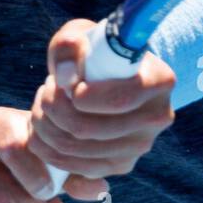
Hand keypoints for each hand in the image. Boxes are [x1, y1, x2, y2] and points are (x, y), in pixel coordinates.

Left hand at [27, 19, 176, 193]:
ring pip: (76, 149)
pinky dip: (50, 148)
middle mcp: (156, 118)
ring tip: (42, 103)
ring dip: (45, 126)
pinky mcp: (121, 166)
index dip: (82, 96)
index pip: (120, 99)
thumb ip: (68, 46)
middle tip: (45, 90)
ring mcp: (140, 146)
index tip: (65, 85)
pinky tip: (45, 124)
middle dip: (52, 109)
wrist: (112, 75)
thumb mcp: (81, 36)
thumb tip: (66, 79)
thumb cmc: (95, 51)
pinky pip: (75, 167)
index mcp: (159, 81)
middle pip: (89, 128)